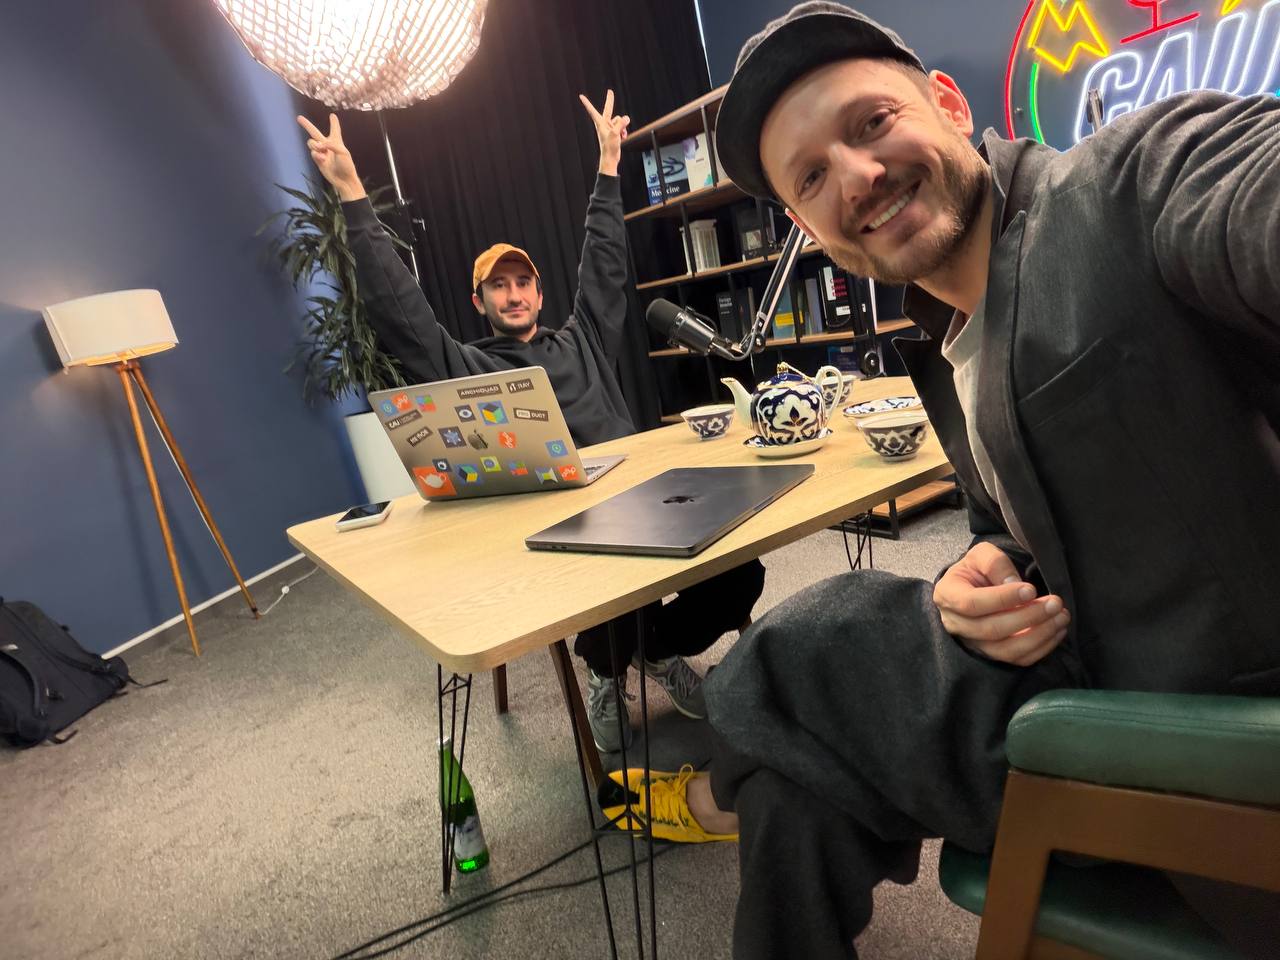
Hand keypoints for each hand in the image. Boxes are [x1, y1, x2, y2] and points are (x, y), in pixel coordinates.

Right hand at [296, 113, 364, 201]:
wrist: (344, 180)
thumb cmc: (347, 165)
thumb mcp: (343, 152)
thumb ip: (331, 144)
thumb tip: (319, 146)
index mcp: (336, 141)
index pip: (335, 130)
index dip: (334, 123)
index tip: (333, 116)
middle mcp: (328, 145)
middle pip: (315, 132)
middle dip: (306, 125)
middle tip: (299, 117)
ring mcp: (322, 153)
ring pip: (311, 142)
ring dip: (314, 144)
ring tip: (322, 150)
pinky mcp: (318, 160)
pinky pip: (313, 153)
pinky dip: (316, 154)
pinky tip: (323, 159)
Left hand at [579, 90, 629, 176]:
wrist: (611, 158)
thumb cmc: (609, 147)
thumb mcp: (615, 134)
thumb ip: (621, 124)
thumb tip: (626, 118)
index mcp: (600, 123)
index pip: (592, 110)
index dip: (587, 103)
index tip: (580, 96)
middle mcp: (604, 124)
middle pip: (608, 109)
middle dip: (610, 101)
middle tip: (610, 91)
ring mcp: (610, 128)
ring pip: (619, 120)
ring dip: (623, 126)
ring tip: (622, 135)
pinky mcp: (615, 132)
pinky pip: (622, 126)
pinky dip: (624, 130)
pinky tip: (623, 137)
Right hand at [933, 542, 1069, 666]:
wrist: (973, 588)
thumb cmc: (977, 570)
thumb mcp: (981, 555)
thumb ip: (995, 563)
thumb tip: (1014, 584)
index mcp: (948, 595)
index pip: (972, 603)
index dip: (1002, 599)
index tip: (1031, 590)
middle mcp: (956, 624)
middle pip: (991, 630)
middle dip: (1028, 617)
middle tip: (1055, 603)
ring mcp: (973, 643)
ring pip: (1006, 650)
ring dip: (1039, 635)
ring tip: (1061, 617)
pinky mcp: (992, 655)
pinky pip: (1018, 659)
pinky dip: (1041, 647)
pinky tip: (1057, 630)